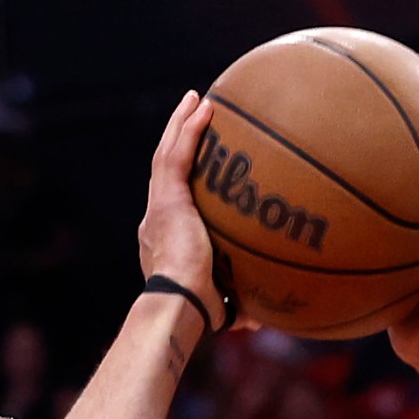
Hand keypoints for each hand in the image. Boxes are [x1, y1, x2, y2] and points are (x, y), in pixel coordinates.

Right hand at [140, 91, 222, 310]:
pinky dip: (189, 129)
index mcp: (164, 237)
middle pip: (163, 168)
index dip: (181, 176)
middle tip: (192, 114)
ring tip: (194, 99)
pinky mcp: (165, 199)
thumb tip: (264, 320)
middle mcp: (154, 217)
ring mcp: (158, 205)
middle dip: (177, 139)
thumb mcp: (224, 305)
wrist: (178, 304)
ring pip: (165, 155)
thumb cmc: (199, 311)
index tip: (197, 162)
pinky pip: (176, 155)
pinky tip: (204, 105)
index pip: (171, 198)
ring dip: (180, 124)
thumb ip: (242, 305)